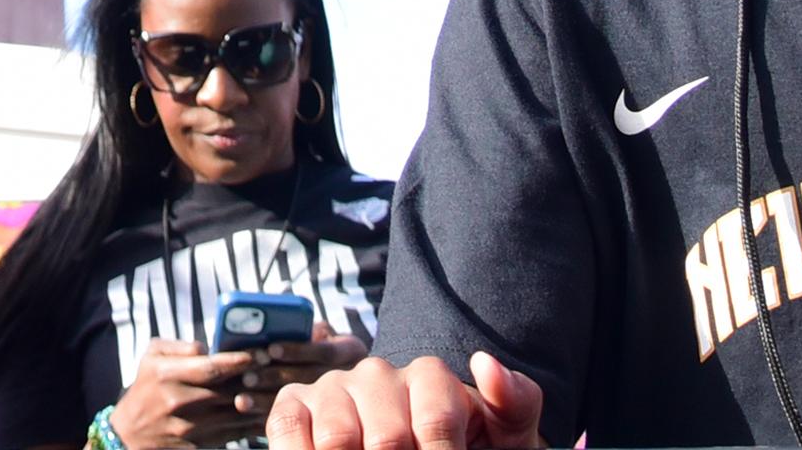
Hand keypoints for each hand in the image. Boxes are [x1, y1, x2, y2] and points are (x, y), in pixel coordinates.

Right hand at [116, 341, 276, 446]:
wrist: (130, 433)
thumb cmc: (146, 387)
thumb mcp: (152, 357)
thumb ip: (179, 346)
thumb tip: (208, 347)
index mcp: (166, 374)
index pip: (210, 367)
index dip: (238, 361)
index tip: (259, 353)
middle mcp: (177, 401)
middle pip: (227, 391)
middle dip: (254, 379)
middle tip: (276, 368)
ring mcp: (188, 427)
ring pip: (234, 414)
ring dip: (258, 402)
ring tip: (276, 389)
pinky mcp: (198, 446)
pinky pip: (232, 435)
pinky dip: (251, 424)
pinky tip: (265, 413)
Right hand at [267, 352, 546, 449]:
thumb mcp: (505, 439)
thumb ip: (513, 403)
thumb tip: (483, 361)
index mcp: (430, 377)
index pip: (435, 421)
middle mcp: (377, 373)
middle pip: (388, 438)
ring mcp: (333, 387)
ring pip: (338, 439)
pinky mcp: (294, 404)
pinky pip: (287, 427)